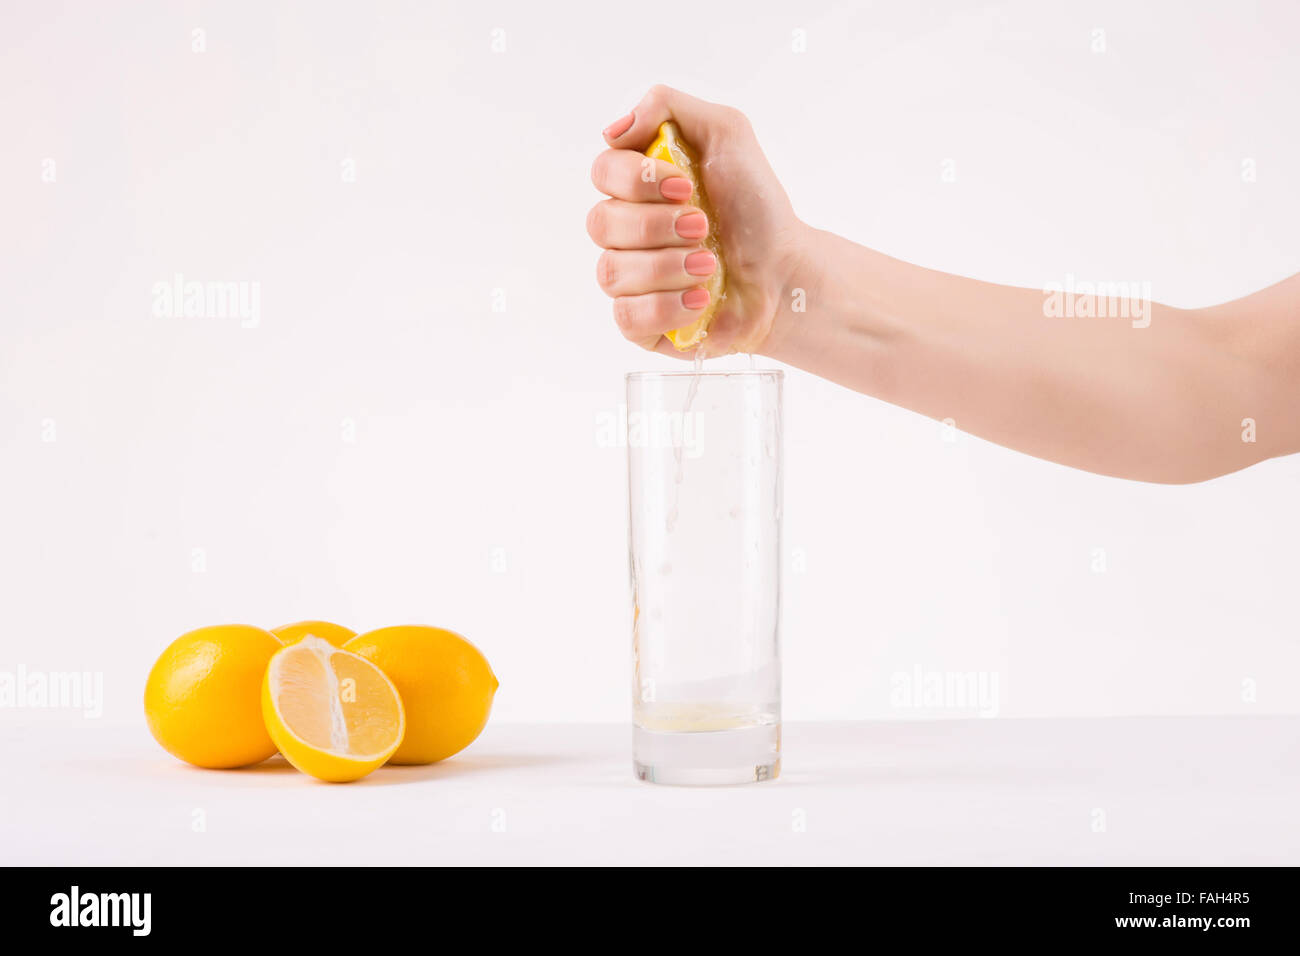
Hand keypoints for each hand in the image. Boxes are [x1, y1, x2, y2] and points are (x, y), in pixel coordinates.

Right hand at [587, 85, 806, 356]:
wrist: (784, 272)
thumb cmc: (756, 208)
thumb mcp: (727, 133)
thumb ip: (667, 106)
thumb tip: (612, 130)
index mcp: (637, 187)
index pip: (603, 172)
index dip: (638, 179)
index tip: (686, 186)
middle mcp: (625, 232)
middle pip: (601, 223)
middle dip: (658, 225)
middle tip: (703, 226)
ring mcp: (629, 280)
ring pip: (612, 272)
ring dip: (668, 266)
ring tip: (711, 266)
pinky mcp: (640, 324)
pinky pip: (626, 317)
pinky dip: (667, 307)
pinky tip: (700, 300)